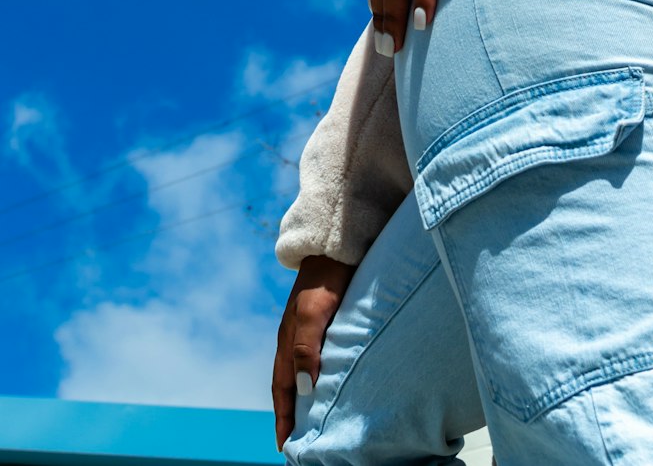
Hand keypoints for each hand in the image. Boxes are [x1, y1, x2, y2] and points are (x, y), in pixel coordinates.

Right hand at [272, 254, 356, 450]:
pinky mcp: (324, 319)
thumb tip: (302, 390)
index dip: (283, 418)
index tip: (284, 447)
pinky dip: (318, 377)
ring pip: (302, 371)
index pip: (282, 388)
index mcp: (287, 341)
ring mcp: (308, 328)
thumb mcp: (315, 313)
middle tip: (298, 442)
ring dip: (304, 397)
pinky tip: (331, 382)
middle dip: (291, 414)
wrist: (336, 243)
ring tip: (314, 420)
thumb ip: (307, 348)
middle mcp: (294, 338)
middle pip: (289, 384)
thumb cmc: (327, 278)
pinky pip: (316, 357)